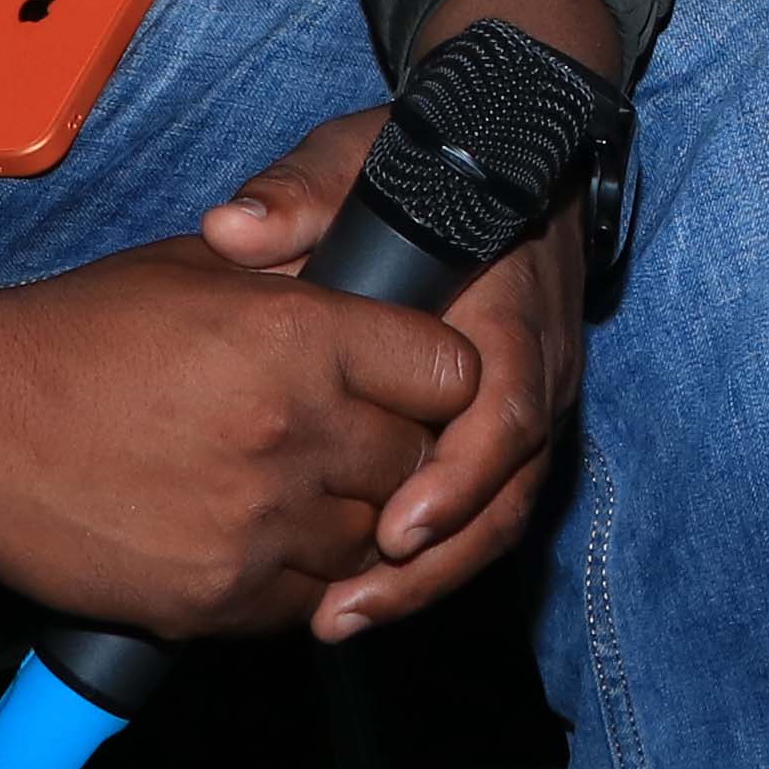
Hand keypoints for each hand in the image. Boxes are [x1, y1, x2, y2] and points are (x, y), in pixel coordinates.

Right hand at [0, 233, 477, 644]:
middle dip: (400, 448)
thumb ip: (295, 282)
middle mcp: (292, 435)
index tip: (413, 374)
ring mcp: (257, 528)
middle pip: (419, 462)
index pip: (448, 372)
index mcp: (296, 339)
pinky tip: (264, 537)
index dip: (436, 373)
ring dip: (355, 518)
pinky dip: (304, 575)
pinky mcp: (216, 601)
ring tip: (303, 486)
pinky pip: (309, 600)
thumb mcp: (196, 270)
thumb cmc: (69, 334)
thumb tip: (366, 286)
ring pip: (373, 540)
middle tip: (358, 433)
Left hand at [200, 123, 585, 639]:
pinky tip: (354, 591)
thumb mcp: (359, 155)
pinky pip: (480, 508)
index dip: (458, 478)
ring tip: (340, 618)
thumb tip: (234, 231)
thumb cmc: (421, 161)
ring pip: (500, 513)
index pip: (507, 409)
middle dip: (437, 561)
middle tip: (349, 605)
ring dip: (428, 576)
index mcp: (505, 310)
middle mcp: (534, 368)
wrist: (503, 151)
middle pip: (509, 490)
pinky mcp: (502, 430)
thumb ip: (302, 190)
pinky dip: (427, 557)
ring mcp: (527, 404)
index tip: (392, 525)